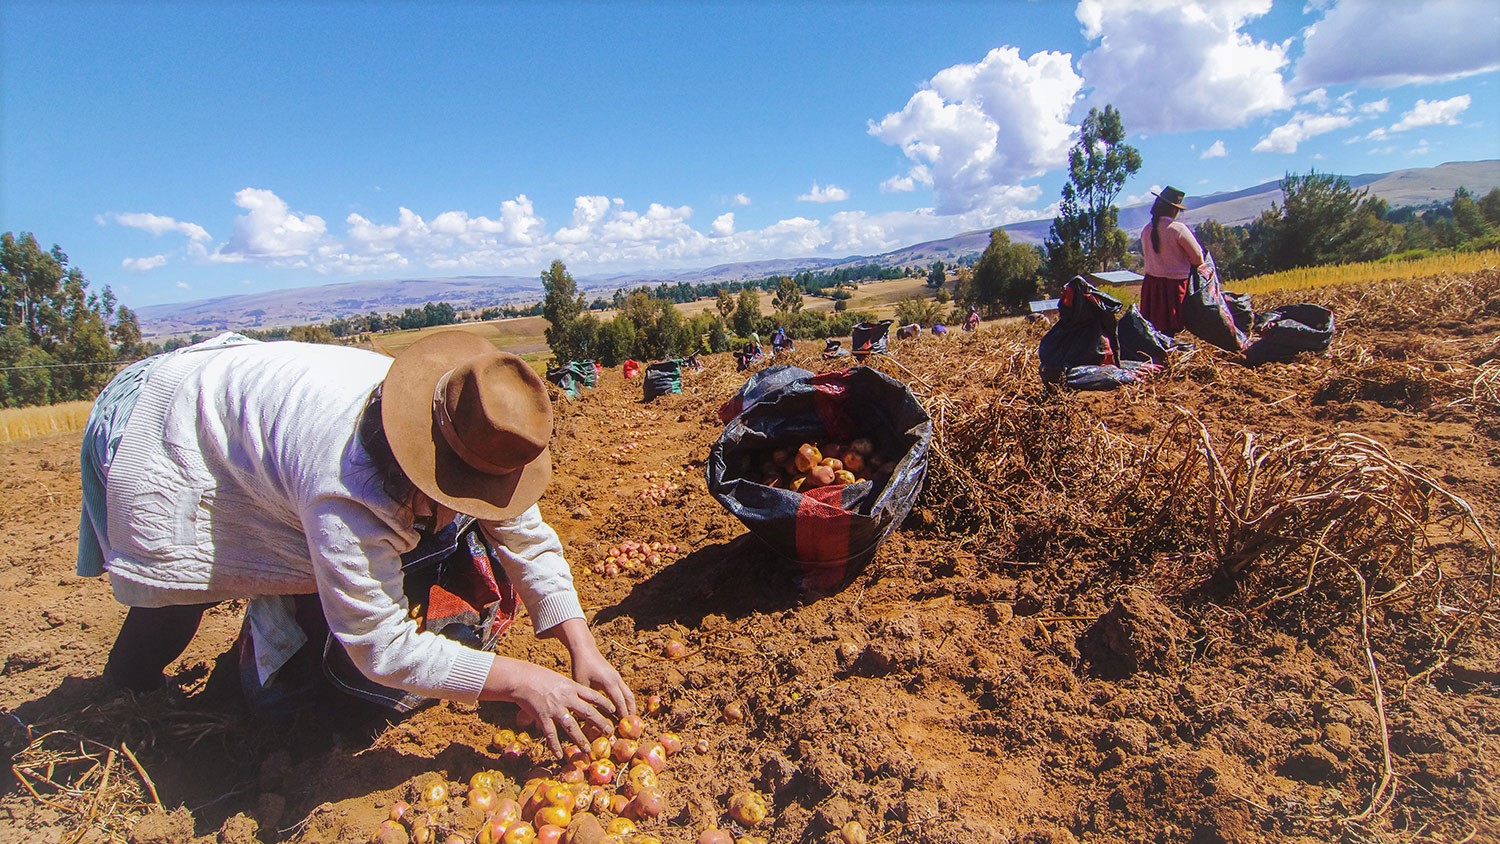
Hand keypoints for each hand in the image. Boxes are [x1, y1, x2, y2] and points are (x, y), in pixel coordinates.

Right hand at [482, 657, 614, 756]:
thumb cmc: (538, 676)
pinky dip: (555, 746)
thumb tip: (575, 698)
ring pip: (571, 726)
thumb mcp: (558, 679)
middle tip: (609, 732)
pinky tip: (559, 755)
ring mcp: (555, 708)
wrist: (521, 678)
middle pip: (588, 712)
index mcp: (571, 687)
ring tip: (587, 750)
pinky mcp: (543, 716)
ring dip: (580, 739)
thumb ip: (567, 690)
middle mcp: (566, 698)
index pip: (593, 696)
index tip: (614, 710)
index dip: (605, 703)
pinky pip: (550, 734)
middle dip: (600, 723)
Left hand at [547, 618, 636, 718]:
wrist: (585, 649)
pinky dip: (625, 700)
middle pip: (629, 698)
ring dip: (630, 706)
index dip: (622, 715)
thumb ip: (586, 700)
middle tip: (630, 726)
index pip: (619, 702)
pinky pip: (624, 690)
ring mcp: (617, 677)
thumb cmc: (581, 666)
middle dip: (631, 712)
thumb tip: (588, 718)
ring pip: (628, 693)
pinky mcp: (615, 676)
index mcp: (609, 682)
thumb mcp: (581, 685)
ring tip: (628, 719)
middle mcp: (617, 680)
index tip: (623, 727)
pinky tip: (620, 708)